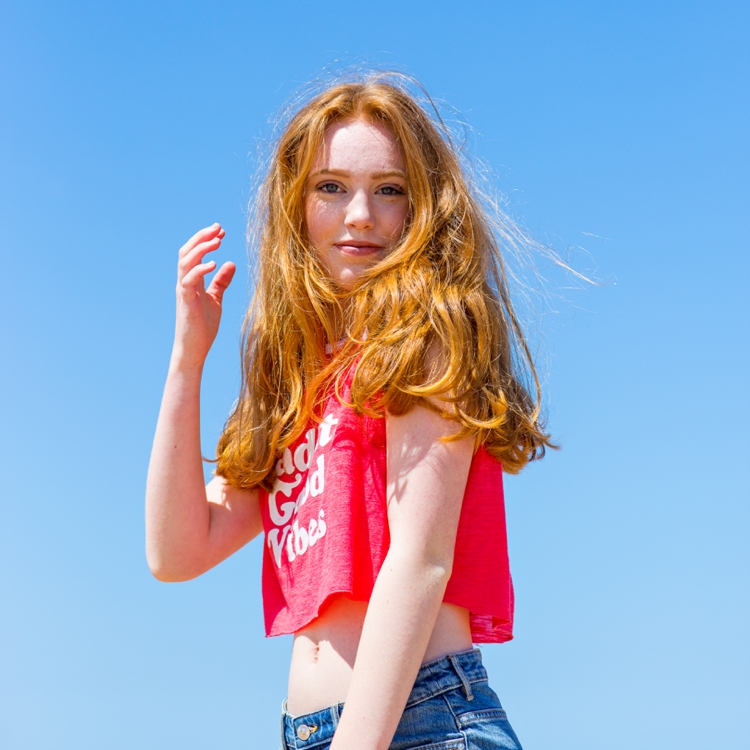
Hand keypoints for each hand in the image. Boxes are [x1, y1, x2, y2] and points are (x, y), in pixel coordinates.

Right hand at [172, 223, 235, 369]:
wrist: (193, 349)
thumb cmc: (203, 326)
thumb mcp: (216, 299)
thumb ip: (221, 282)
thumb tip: (231, 263)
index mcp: (191, 281)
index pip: (194, 253)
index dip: (206, 240)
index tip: (222, 232)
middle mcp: (184, 282)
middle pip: (186, 252)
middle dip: (201, 237)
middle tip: (218, 228)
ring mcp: (184, 291)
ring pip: (185, 262)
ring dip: (201, 249)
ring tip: (217, 242)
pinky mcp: (186, 302)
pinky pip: (188, 280)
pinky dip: (200, 269)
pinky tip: (214, 264)